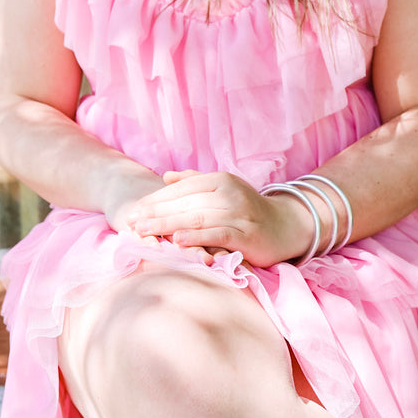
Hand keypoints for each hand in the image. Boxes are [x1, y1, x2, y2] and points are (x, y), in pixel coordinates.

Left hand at [124, 170, 314, 267]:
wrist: (287, 226)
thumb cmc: (248, 209)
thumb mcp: (223, 189)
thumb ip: (194, 181)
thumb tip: (165, 176)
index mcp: (219, 180)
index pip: (180, 189)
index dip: (155, 200)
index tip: (133, 211)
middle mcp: (228, 192)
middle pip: (184, 203)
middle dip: (155, 213)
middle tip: (131, 223)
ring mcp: (238, 212)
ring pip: (196, 218)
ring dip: (167, 225)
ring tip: (145, 231)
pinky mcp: (246, 234)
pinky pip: (216, 234)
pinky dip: (196, 237)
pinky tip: (177, 241)